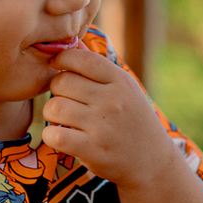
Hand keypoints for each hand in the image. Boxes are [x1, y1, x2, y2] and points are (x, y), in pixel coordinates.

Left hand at [42, 42, 172, 190]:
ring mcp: (103, 126)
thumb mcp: (123, 88)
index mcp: (120, 81)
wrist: (151, 161)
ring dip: (52, 113)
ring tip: (62, 118)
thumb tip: (72, 41)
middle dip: (56, 89)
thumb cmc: (131, 119)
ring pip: (55, 107)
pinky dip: (51, 134)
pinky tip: (60, 135)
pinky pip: (55, 135)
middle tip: (64, 98)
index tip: (58, 66)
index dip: (62, 59)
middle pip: (62, 82)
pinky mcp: (93, 150)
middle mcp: (113, 101)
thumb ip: (96, 66)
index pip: (82, 58)